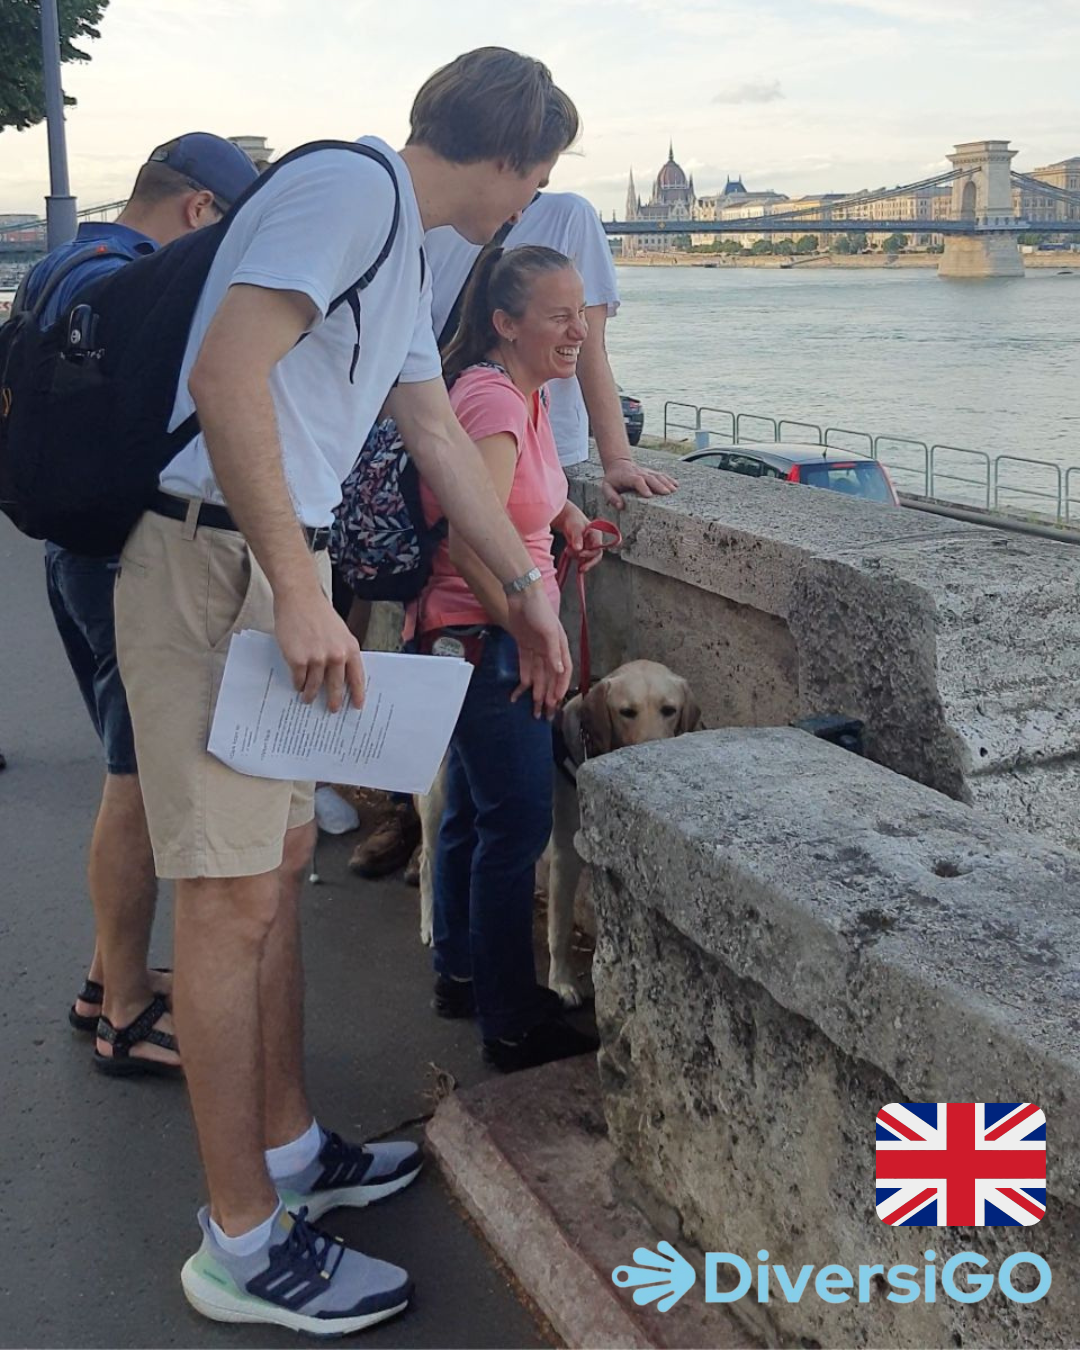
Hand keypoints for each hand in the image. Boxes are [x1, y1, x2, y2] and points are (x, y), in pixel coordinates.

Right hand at [274, 588, 365, 712]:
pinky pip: (299, 680)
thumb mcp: (340, 632)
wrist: (299, 598)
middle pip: (336, 686)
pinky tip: (297, 686)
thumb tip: (341, 674)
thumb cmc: (318, 613)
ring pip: (315, 686)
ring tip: (308, 698)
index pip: (357, 678)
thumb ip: (342, 651)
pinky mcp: (298, 660)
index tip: (357, 705)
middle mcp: (336, 656)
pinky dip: (298, 684)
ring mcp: (317, 659)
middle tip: (332, 709)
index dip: (357, 694)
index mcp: (350, 648)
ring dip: (311, 694)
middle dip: (334, 700)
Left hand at [504, 584, 570, 717]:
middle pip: (549, 678)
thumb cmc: (540, 609)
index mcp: (560, 647)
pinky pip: (525, 667)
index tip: (555, 702)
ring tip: (533, 709)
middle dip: (547, 696)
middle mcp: (550, 651)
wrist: (522, 594)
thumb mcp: (549, 631)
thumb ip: (554, 652)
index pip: (563, 672)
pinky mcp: (524, 646)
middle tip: (544, 713)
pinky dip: (522, 679)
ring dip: (535, 692)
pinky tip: (519, 692)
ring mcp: (536, 649)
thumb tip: (559, 671)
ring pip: (537, 675)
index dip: (560, 688)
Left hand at [558, 504, 606, 573]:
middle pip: (596, 556)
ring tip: (567, 550)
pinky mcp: (584, 550)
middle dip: (588, 562)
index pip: (598, 549)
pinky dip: (576, 558)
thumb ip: (577, 538)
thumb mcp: (575, 528)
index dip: (590, 554)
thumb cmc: (573, 520)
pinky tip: (569, 553)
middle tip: (581, 569)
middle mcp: (595, 542)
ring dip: (578, 557)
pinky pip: (582, 558)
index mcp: (597, 535)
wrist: (568, 519)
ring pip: (588, 558)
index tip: (580, 553)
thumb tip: (578, 549)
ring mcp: (590, 547)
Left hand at [601, 457, 678, 509]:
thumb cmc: (613, 479)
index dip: (643, 487)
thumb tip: (620, 506)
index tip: (649, 495)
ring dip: (666, 482)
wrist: (618, 465)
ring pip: (657, 476)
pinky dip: (669, 479)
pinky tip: (676, 485)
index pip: (636, 480)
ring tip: (673, 490)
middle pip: (650, 478)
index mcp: (627, 477)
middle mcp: (639, 473)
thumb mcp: (606, 487)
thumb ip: (612, 497)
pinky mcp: (651, 473)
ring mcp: (646, 472)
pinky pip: (661, 475)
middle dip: (659, 485)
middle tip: (666, 493)